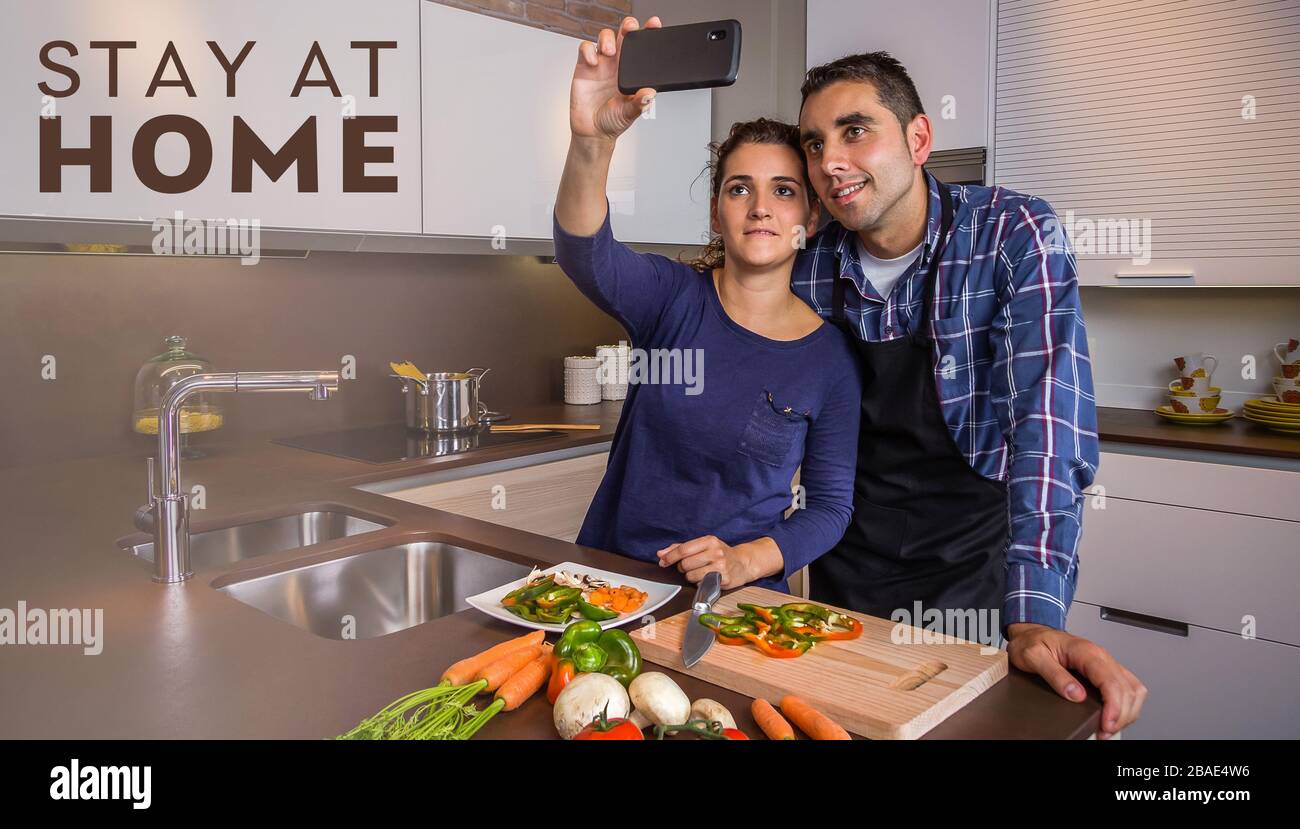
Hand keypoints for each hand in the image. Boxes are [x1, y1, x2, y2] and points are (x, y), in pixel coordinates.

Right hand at [570, 16, 659, 141]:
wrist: (592, 132)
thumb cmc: (612, 121)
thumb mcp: (629, 114)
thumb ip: (639, 104)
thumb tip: (649, 94)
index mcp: (632, 72)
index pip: (642, 49)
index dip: (648, 34)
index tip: (654, 25)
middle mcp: (617, 65)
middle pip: (623, 36)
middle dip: (628, 27)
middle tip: (630, 29)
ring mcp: (601, 64)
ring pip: (604, 38)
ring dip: (607, 39)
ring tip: (610, 52)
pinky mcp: (584, 67)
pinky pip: (585, 49)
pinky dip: (588, 51)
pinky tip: (593, 62)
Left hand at [656, 535, 782, 588]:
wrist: (743, 563)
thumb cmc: (719, 554)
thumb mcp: (702, 545)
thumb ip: (681, 548)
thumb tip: (660, 553)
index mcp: (709, 540)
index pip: (683, 549)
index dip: (670, 557)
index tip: (662, 561)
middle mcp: (716, 552)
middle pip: (685, 564)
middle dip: (683, 567)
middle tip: (691, 566)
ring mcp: (721, 566)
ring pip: (691, 576)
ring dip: (691, 576)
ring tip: (701, 572)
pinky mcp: (724, 579)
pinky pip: (700, 584)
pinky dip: (700, 583)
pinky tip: (707, 578)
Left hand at [1007, 623, 1147, 738]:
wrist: (1031, 633)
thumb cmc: (1031, 642)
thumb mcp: (1033, 657)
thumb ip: (1055, 675)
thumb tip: (1076, 695)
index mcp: (1085, 651)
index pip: (1111, 682)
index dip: (1113, 707)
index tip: (1105, 724)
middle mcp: (1100, 656)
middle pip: (1127, 689)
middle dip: (1120, 715)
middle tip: (1104, 732)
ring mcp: (1105, 662)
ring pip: (1133, 689)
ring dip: (1127, 712)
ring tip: (1109, 728)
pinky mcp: (1105, 669)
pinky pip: (1128, 687)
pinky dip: (1127, 704)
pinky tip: (1115, 715)